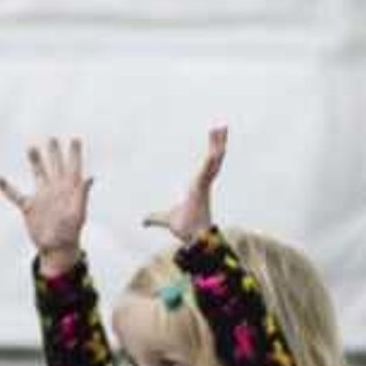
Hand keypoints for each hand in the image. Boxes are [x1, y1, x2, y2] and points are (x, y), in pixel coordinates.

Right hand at [0, 138, 92, 275]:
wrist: (57, 249)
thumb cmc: (71, 233)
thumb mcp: (78, 213)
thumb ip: (82, 195)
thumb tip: (89, 178)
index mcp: (69, 190)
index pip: (73, 167)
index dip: (74, 153)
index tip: (75, 139)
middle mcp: (55, 190)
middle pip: (55, 166)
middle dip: (54, 152)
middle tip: (52, 139)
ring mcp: (42, 197)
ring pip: (37, 174)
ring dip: (35, 161)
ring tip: (31, 147)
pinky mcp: (29, 207)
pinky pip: (16, 195)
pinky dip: (7, 187)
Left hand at [145, 126, 229, 248]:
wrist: (193, 239)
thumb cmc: (185, 228)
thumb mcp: (166, 219)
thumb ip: (155, 218)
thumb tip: (143, 221)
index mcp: (198, 186)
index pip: (207, 165)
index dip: (212, 152)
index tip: (214, 140)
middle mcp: (204, 183)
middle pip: (214, 158)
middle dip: (218, 142)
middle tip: (221, 126)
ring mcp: (204, 185)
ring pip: (214, 160)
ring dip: (218, 144)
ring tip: (221, 127)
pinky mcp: (201, 188)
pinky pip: (208, 170)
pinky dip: (212, 159)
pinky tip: (214, 149)